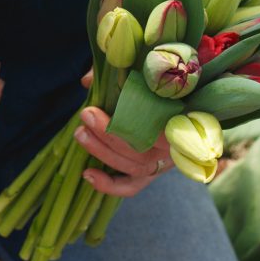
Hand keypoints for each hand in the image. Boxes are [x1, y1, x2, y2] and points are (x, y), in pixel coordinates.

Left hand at [76, 68, 173, 196]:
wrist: (179, 105)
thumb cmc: (158, 88)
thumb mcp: (145, 74)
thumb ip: (118, 73)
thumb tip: (86, 82)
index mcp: (179, 121)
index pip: (157, 128)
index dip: (126, 121)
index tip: (95, 107)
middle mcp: (173, 148)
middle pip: (141, 149)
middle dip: (108, 134)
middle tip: (86, 114)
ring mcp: (161, 164)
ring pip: (133, 167)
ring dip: (103, 152)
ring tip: (80, 134)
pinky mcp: (149, 175)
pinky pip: (130, 187)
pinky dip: (108, 185)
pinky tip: (87, 174)